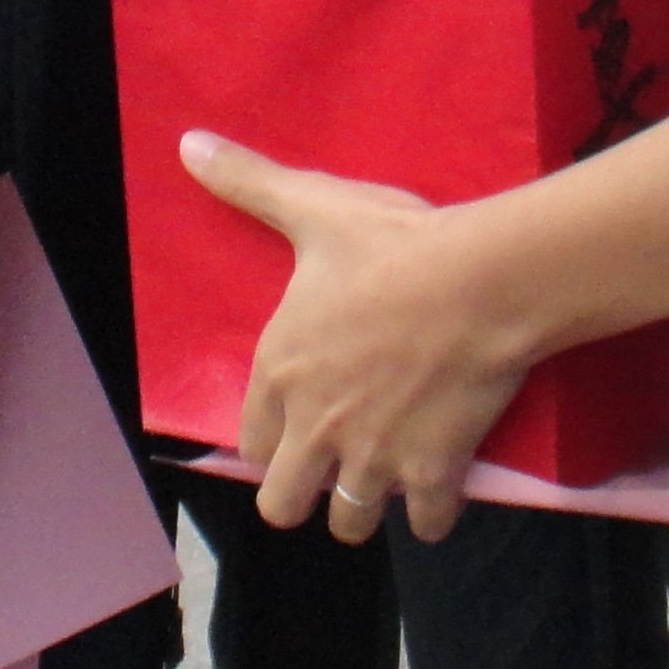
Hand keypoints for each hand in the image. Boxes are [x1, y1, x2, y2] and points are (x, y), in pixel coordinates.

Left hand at [182, 133, 533, 542]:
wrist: (479, 281)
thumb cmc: (393, 245)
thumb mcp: (314, 208)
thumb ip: (249, 184)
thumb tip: (188, 145)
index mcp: (280, 373)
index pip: (250, 442)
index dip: (270, 439)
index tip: (293, 428)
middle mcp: (314, 427)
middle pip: (282, 503)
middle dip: (301, 492)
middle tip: (331, 466)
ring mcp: (371, 458)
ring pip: (347, 523)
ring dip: (362, 507)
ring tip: (380, 479)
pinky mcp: (429, 472)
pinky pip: (425, 523)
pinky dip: (433, 512)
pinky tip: (440, 488)